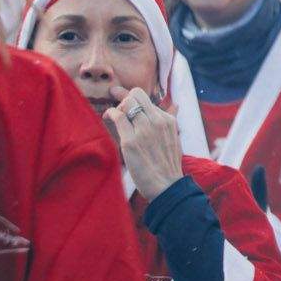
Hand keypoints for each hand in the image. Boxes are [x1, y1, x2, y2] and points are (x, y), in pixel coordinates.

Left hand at [103, 87, 184, 202]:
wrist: (166, 185)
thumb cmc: (166, 166)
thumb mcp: (172, 140)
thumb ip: (165, 124)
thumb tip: (173, 107)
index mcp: (168, 120)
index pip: (147, 99)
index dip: (134, 99)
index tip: (124, 102)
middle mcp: (157, 121)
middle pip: (137, 94)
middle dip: (125, 99)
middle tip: (119, 110)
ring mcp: (144, 130)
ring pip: (127, 102)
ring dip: (118, 107)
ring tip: (113, 117)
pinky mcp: (131, 141)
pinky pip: (118, 116)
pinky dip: (111, 113)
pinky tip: (108, 118)